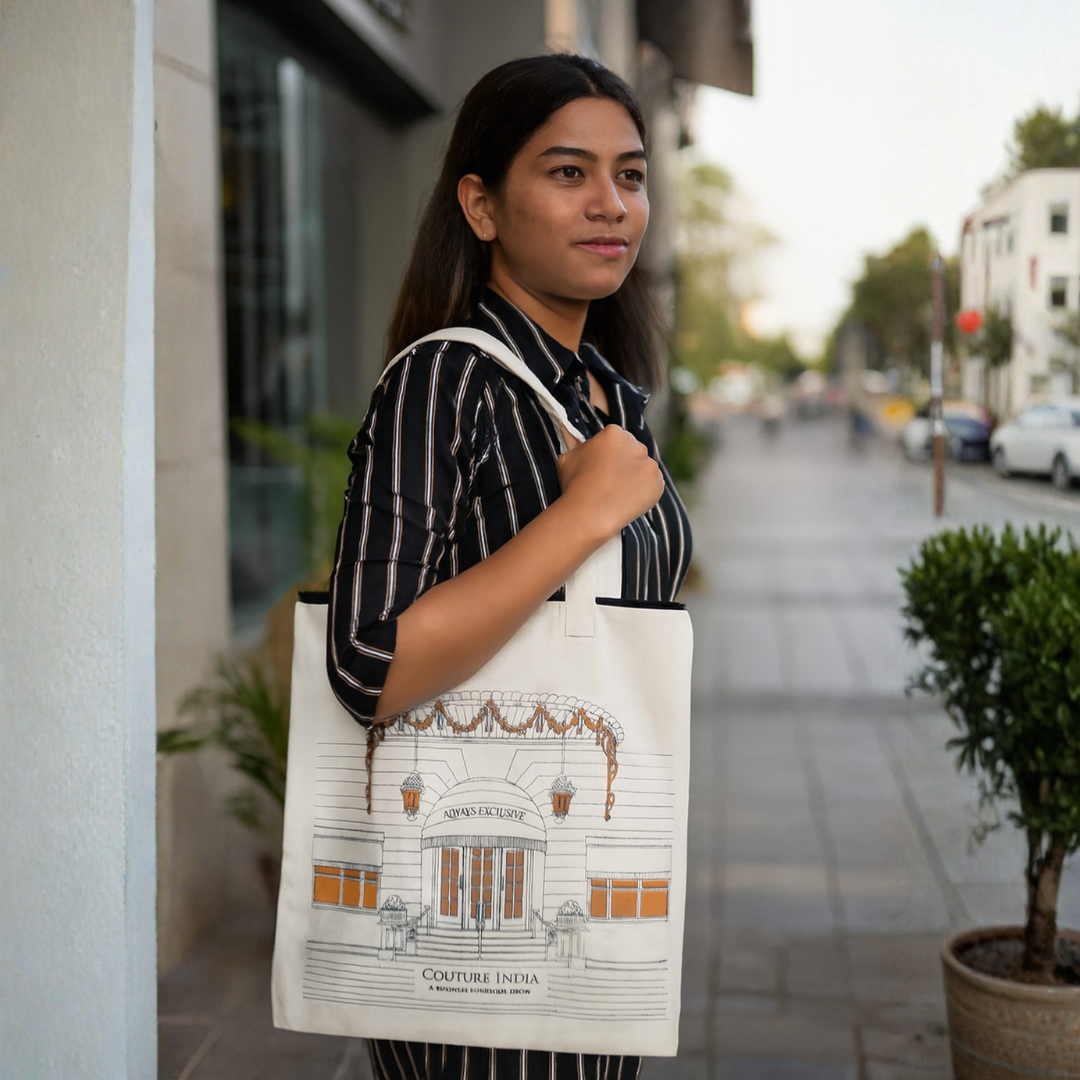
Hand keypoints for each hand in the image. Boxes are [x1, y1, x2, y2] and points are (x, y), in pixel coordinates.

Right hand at [556, 424, 664, 540]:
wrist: (587, 515)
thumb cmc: (574, 485)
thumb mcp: (568, 456)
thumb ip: (576, 443)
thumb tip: (571, 431)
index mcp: (614, 433)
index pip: (616, 439)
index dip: (608, 453)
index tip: (601, 467)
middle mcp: (636, 445)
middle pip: (633, 450)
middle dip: (624, 462)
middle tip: (611, 481)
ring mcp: (650, 465)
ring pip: (644, 467)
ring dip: (635, 476)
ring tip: (618, 492)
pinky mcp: (658, 484)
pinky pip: (653, 484)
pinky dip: (644, 491)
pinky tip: (628, 499)